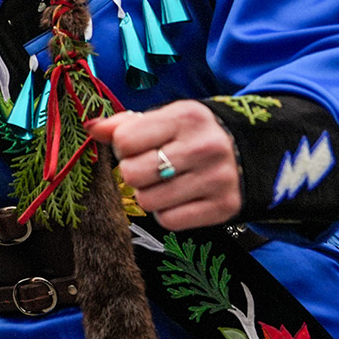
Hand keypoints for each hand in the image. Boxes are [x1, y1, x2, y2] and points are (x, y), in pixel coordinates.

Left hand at [86, 101, 241, 230]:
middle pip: (132, 174)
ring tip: (166, 182)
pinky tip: (180, 197)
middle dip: (133, 173)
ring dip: (149, 194)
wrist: (248, 153)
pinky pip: (169, 221)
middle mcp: (203, 147)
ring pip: (148, 201)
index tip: (137, 147)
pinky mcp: (223, 206)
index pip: (124, 140)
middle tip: (150, 167)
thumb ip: (125, 124)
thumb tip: (91, 128)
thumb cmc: (192, 135)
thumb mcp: (165, 119)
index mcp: (185, 117)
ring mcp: (216, 178)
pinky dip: (168, 213)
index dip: (123, 147)